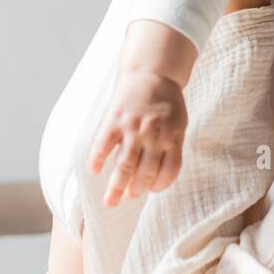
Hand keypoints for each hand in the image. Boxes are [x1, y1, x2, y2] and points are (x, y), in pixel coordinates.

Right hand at [86, 69, 187, 206]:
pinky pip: (103, 144)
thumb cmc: (167, 104)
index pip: (169, 171)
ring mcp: (133, 128)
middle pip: (145, 172)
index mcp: (172, 137)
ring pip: (124, 165)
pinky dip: (97, 160)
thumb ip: (171, 148)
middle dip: (136, 191)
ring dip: (116, 186)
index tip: (151, 191)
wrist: (152, 72)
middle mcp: (153, 135)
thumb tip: (157, 180)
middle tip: (127, 199)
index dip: (160, 185)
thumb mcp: (179, 124)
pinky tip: (94, 171)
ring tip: (111, 201)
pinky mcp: (114, 119)